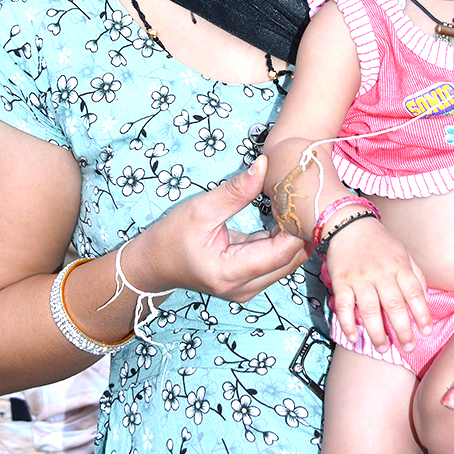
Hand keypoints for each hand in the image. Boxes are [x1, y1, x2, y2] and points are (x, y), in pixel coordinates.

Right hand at [130, 155, 310, 302]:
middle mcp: (245, 288)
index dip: (295, 226)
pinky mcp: (249, 281)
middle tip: (299, 197)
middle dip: (298, 230)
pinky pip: (275, 260)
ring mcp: (248, 288)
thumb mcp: (201, 209)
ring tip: (291, 203)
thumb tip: (264, 165)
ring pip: (287, 262)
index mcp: (231, 273)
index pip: (281, 253)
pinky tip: (281, 216)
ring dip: (292, 234)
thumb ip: (236, 191)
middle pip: (290, 260)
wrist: (153, 263)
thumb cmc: (171, 237)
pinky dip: (281, 239)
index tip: (297, 197)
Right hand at [326, 217, 430, 351]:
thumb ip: (416, 275)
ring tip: (383, 349)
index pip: (414, 293)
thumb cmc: (380, 242)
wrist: (349, 223)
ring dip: (377, 333)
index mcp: (398, 265)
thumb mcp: (403, 252)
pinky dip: (348, 323)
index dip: (422, 314)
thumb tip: (425, 301)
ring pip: (369, 310)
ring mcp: (359, 277)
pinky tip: (354, 337)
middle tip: (408, 348)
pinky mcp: (341, 281)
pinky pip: (344, 306)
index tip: (426, 333)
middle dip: (403, 331)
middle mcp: (380, 272)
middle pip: (394, 306)